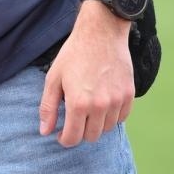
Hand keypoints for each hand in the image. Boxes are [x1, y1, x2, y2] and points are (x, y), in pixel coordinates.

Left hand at [39, 3, 133, 146]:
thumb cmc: (74, 54)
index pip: (73, 137)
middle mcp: (100, 106)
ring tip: (88, 111)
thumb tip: (45, 131)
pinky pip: (121, 118)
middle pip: (91, 136)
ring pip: (107, 129)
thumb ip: (48, 107)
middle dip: (80, 133)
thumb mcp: (54, 78)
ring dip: (96, 125)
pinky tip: (102, 106)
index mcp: (78, 103)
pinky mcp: (129, 94)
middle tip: (74, 121)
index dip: (65, 140)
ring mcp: (117, 101)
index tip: (61, 135)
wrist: (101, 33)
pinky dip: (112, 117)